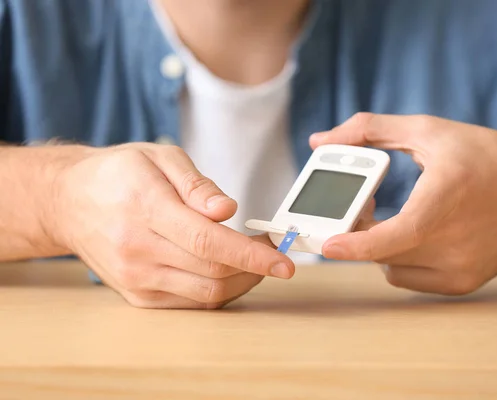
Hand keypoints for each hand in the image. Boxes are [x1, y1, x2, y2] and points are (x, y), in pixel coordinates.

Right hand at [53, 143, 294, 308]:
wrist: (69, 203)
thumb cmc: (119, 175)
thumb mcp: (160, 158)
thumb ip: (197, 185)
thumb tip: (228, 211)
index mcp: (146, 208)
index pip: (209, 242)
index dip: (253, 255)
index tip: (285, 262)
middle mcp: (137, 249)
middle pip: (213, 271)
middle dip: (255, 266)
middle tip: (271, 249)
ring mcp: (135, 277)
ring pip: (205, 293)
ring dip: (241, 281)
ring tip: (250, 258)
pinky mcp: (136, 296)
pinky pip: (190, 302)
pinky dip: (217, 290)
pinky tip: (225, 270)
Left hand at [310, 113, 496, 294]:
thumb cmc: (485, 156)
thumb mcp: (428, 131)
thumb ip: (369, 130)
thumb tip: (319, 141)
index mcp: (444, 201)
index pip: (391, 237)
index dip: (355, 245)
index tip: (327, 245)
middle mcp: (454, 242)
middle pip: (383, 251)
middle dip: (360, 232)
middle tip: (364, 206)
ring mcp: (460, 269)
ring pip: (393, 268)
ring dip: (382, 247)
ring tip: (396, 218)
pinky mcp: (463, 283)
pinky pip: (412, 278)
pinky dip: (403, 259)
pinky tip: (417, 235)